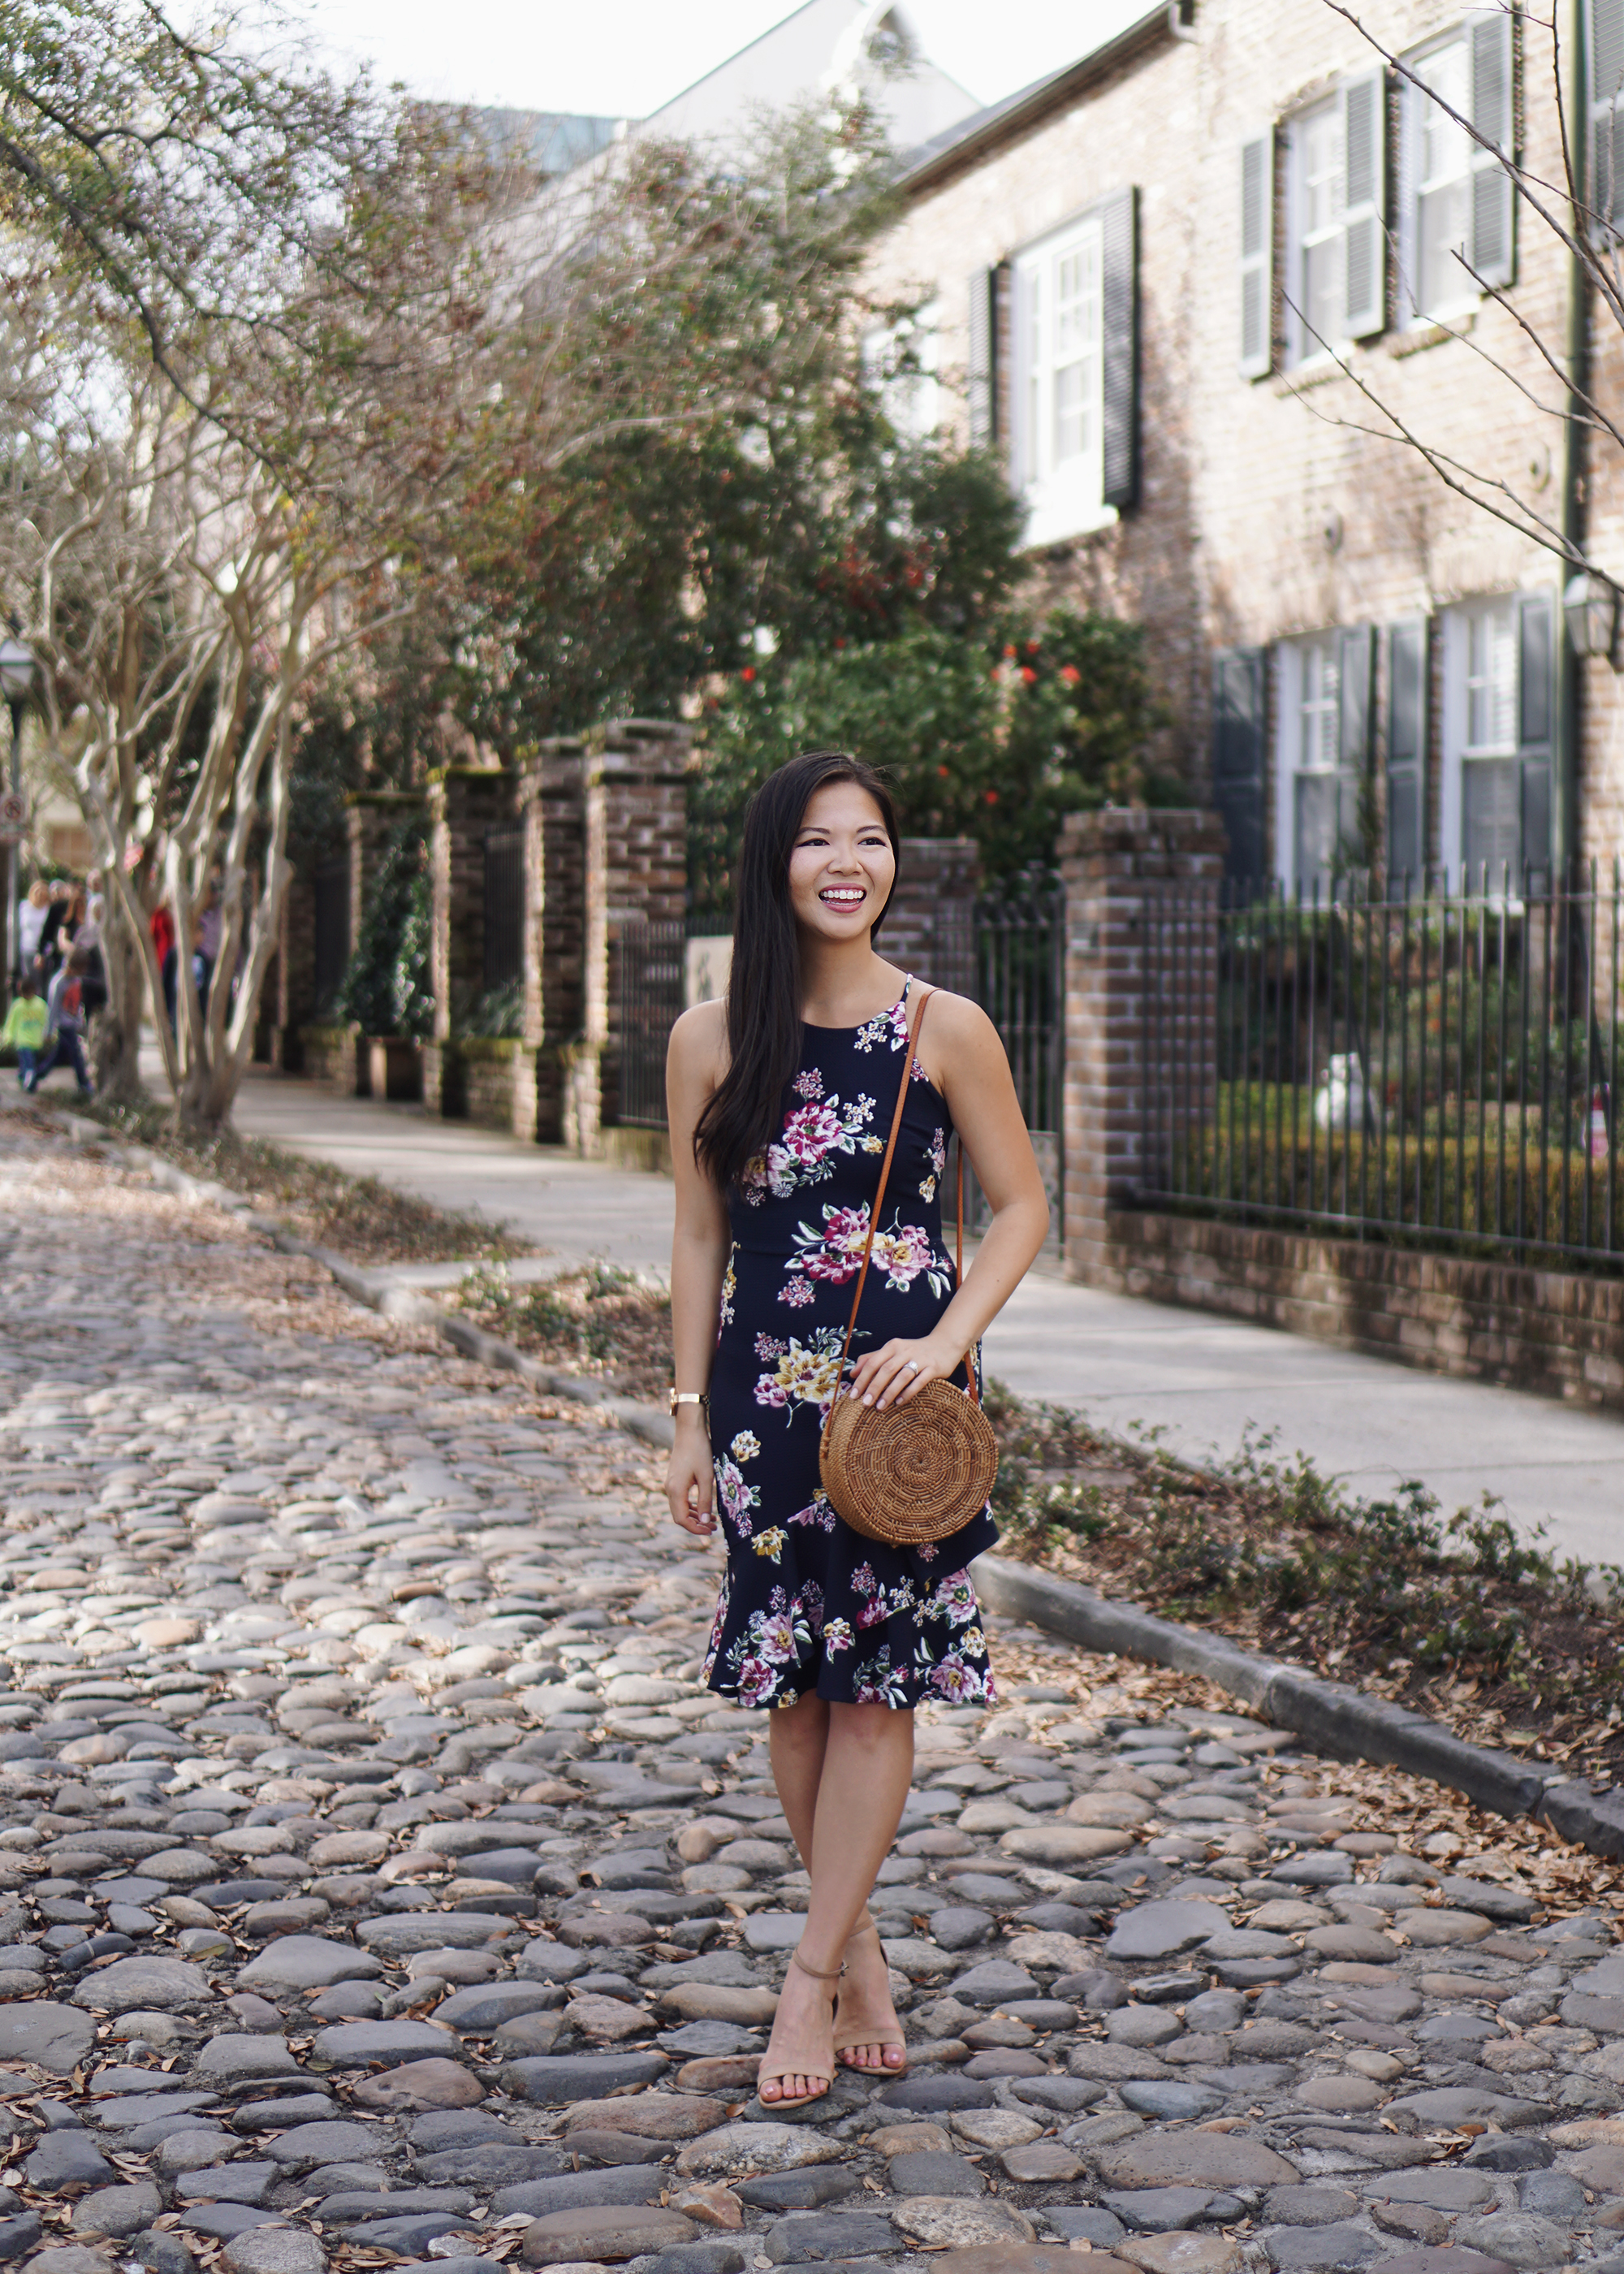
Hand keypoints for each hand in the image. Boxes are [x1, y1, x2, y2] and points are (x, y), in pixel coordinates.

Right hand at [666, 1412, 715, 1538]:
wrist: (689, 1430)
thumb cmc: (700, 1451)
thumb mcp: (707, 1477)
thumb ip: (706, 1500)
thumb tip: (706, 1521)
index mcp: (675, 1490)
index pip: (681, 1519)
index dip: (695, 1529)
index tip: (710, 1531)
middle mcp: (669, 1489)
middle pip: (679, 1516)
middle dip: (696, 1524)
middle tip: (713, 1527)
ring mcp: (670, 1484)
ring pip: (679, 1508)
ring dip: (694, 1516)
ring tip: (711, 1520)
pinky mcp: (674, 1479)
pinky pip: (680, 1499)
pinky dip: (690, 1507)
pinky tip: (703, 1508)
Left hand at [847, 1331, 961, 1412]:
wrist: (944, 1345)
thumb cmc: (914, 1351)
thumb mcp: (892, 1351)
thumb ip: (872, 1359)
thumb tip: (852, 1373)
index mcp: (892, 1346)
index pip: (873, 1362)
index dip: (862, 1379)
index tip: (853, 1394)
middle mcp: (905, 1350)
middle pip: (886, 1369)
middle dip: (874, 1387)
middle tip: (865, 1403)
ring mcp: (921, 1359)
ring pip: (902, 1376)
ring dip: (889, 1392)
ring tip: (880, 1407)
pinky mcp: (933, 1367)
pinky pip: (919, 1381)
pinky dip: (908, 1392)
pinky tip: (899, 1402)